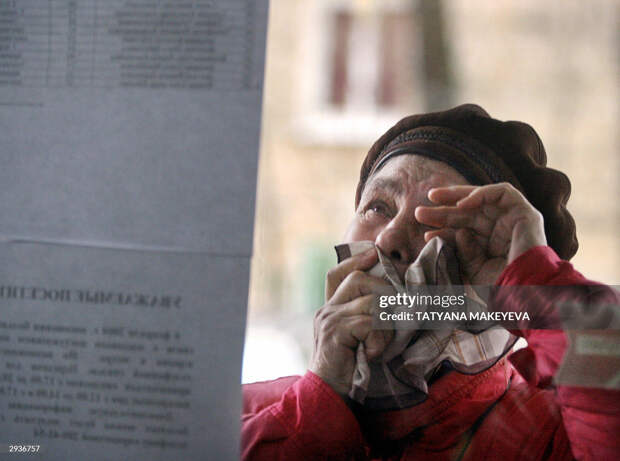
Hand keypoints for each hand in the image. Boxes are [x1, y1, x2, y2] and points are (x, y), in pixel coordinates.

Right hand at [309, 248, 394, 396]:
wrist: (327, 396)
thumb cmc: (350, 371)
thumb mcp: (360, 340)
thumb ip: (368, 320)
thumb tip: (398, 303)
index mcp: (331, 310)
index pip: (337, 274)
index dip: (355, 260)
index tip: (374, 254)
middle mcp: (326, 310)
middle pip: (357, 280)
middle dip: (385, 291)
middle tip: (399, 311)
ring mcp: (329, 320)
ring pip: (370, 301)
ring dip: (387, 323)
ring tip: (384, 343)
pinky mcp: (335, 332)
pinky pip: (369, 322)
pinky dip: (380, 337)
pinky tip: (375, 353)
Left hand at [414, 183, 546, 284]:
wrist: (526, 290)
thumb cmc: (501, 285)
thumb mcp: (473, 269)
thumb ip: (461, 251)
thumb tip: (451, 234)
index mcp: (491, 245)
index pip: (464, 229)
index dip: (444, 229)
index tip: (426, 233)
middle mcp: (502, 230)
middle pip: (469, 213)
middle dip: (444, 211)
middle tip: (419, 213)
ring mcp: (514, 219)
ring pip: (482, 199)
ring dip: (456, 196)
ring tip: (433, 198)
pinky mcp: (526, 212)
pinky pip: (503, 192)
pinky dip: (481, 193)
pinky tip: (461, 204)